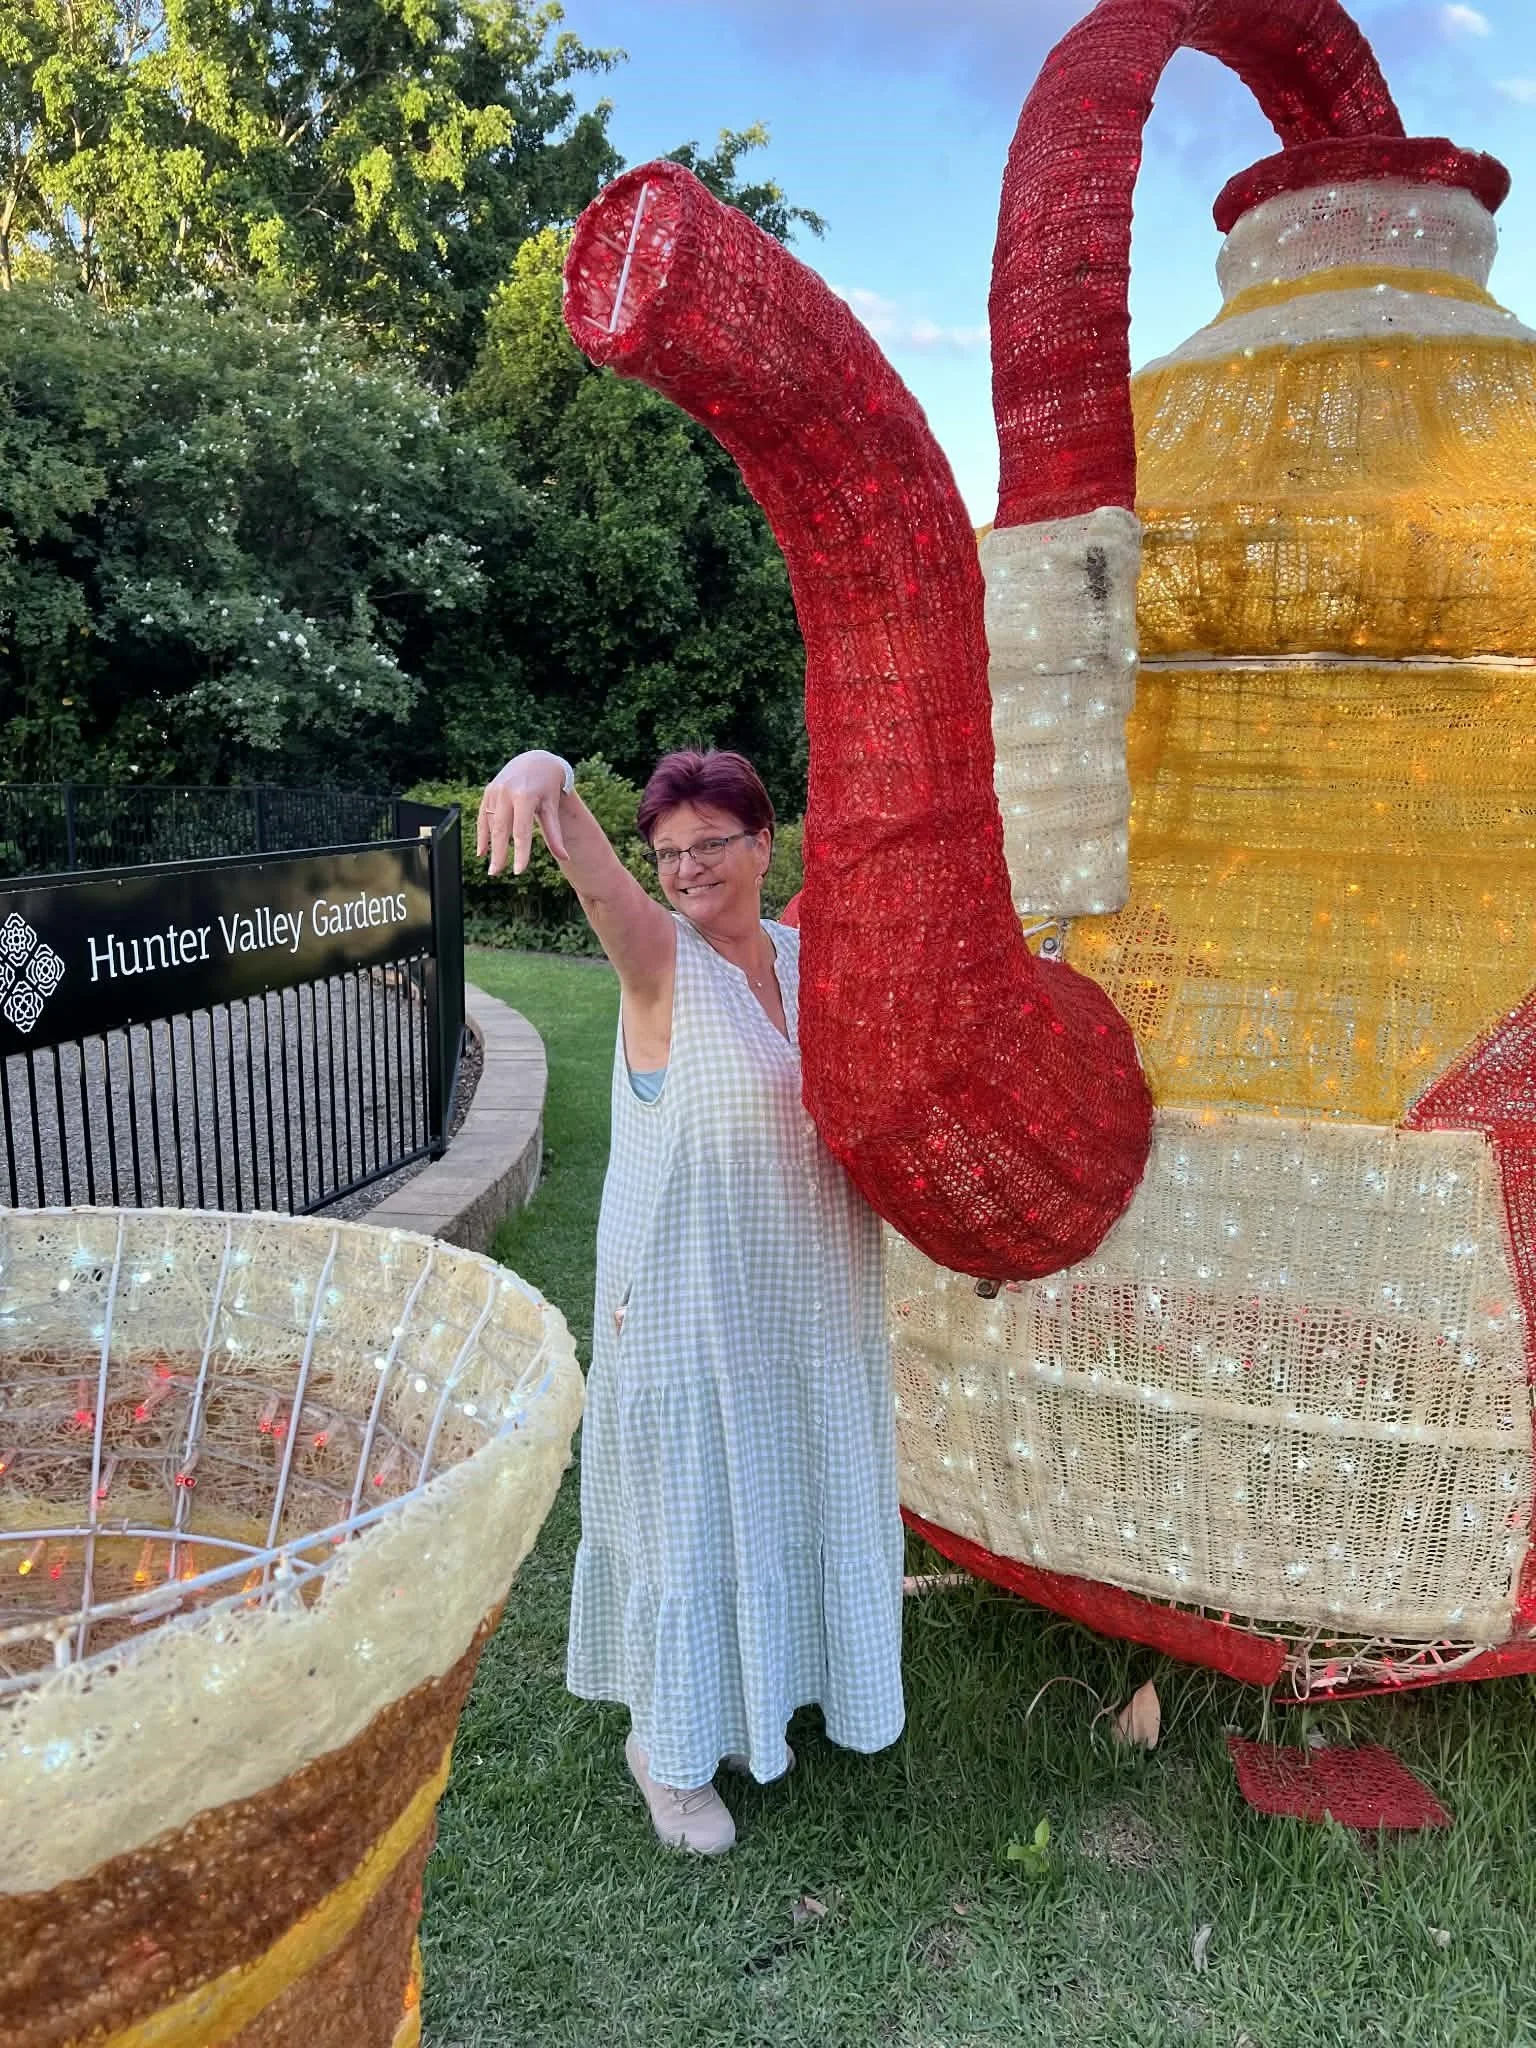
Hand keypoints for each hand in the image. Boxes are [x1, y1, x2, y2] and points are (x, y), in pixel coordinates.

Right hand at [477, 752, 571, 875]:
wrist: (535, 760)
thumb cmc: (548, 786)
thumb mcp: (552, 807)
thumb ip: (555, 833)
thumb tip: (565, 858)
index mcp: (525, 796)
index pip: (521, 831)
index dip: (519, 852)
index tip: (519, 871)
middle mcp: (507, 793)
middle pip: (501, 829)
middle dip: (499, 853)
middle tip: (496, 873)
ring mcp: (495, 791)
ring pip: (490, 824)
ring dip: (489, 846)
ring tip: (492, 868)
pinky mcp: (488, 792)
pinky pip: (483, 816)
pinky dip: (482, 834)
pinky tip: (482, 852)